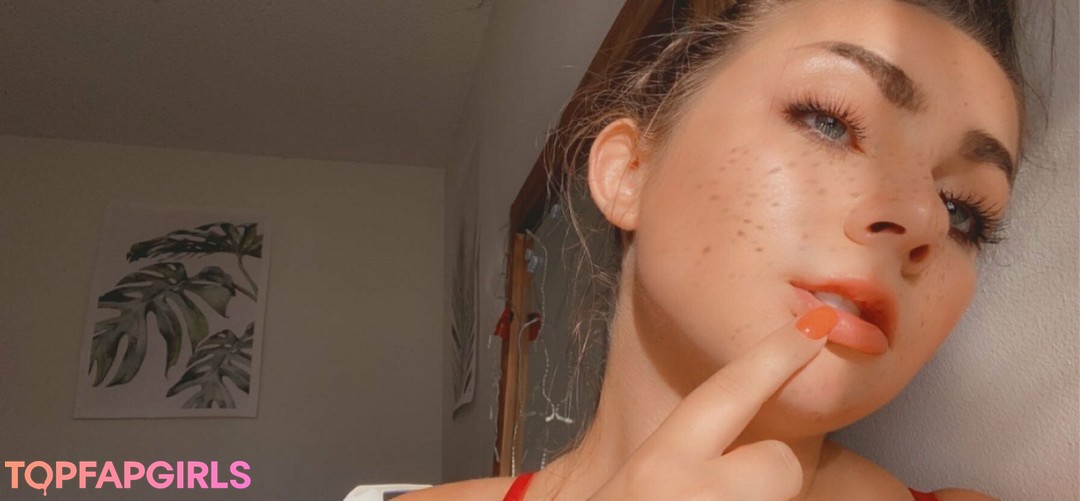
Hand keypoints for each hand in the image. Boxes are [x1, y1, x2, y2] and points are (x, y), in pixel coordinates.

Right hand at [586, 307, 837, 499]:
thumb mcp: (631, 478)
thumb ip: (671, 447)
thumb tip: (718, 416)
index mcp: (659, 464)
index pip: (728, 392)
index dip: (777, 355)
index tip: (815, 324)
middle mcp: (696, 495)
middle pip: (782, 464)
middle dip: (771, 473)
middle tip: (731, 489)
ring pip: (785, 496)